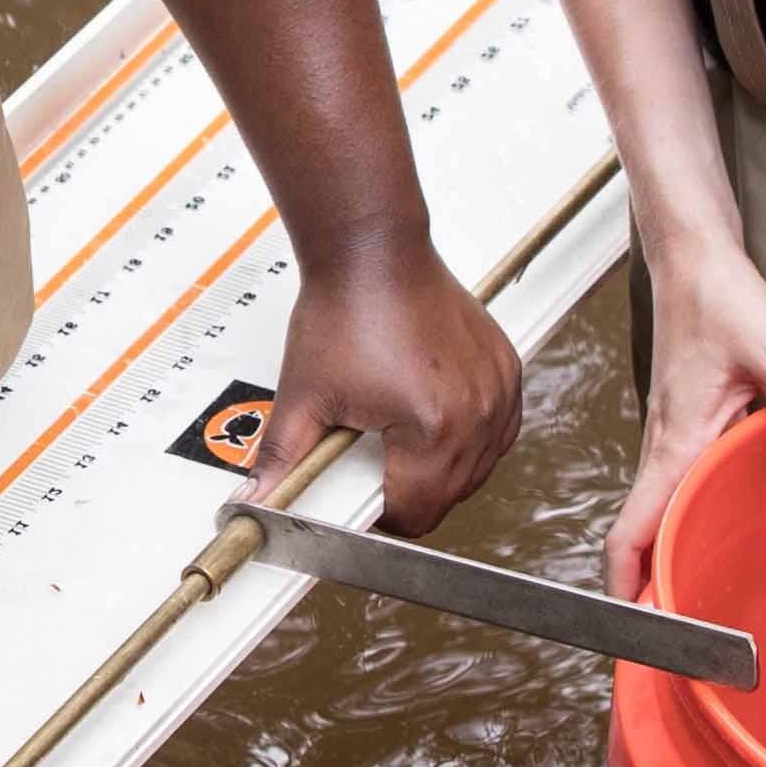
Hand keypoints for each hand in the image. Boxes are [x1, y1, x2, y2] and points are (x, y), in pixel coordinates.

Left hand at [248, 236, 523, 536]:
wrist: (374, 251)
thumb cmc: (346, 310)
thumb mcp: (305, 396)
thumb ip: (282, 459)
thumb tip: (259, 498)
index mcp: (432, 429)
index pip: (418, 513)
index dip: (383, 516)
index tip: (364, 501)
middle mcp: (476, 414)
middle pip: (451, 496)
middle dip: (412, 495)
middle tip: (377, 471)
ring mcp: (497, 391)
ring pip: (480, 468)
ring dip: (445, 471)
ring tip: (404, 445)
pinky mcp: (506, 370)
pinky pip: (500, 430)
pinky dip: (473, 439)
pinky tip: (442, 428)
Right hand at [607, 231, 765, 595]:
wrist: (694, 261)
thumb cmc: (718, 300)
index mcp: (676, 442)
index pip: (633, 527)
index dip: (629, 584)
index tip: (641, 631)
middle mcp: (664, 447)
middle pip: (639, 532)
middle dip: (645, 586)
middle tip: (679, 635)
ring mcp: (670, 437)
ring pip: (655, 510)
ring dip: (664, 552)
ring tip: (696, 593)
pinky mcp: (684, 423)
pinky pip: (674, 485)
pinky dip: (681, 517)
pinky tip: (717, 526)